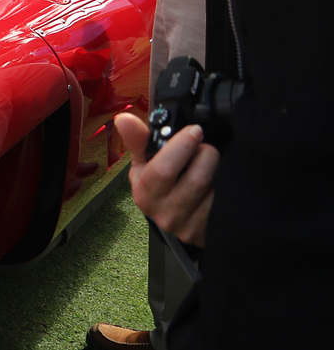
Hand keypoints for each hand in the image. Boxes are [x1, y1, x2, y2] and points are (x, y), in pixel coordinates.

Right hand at [114, 112, 217, 245]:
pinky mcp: (209, 231)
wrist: (177, 220)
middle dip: (205, 155)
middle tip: (203, 146)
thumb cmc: (159, 186)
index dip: (182, 146)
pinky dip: (225, 186)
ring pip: (214, 189)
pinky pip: (225, 203)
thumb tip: (124, 119)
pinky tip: (217, 183)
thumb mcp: (144, 164)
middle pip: (196, 180)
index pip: (163, 169)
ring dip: (216, 169)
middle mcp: (165, 214)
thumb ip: (138, 140)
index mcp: (144, 193)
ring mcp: (188, 226)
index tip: (194, 130)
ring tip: (208, 164)